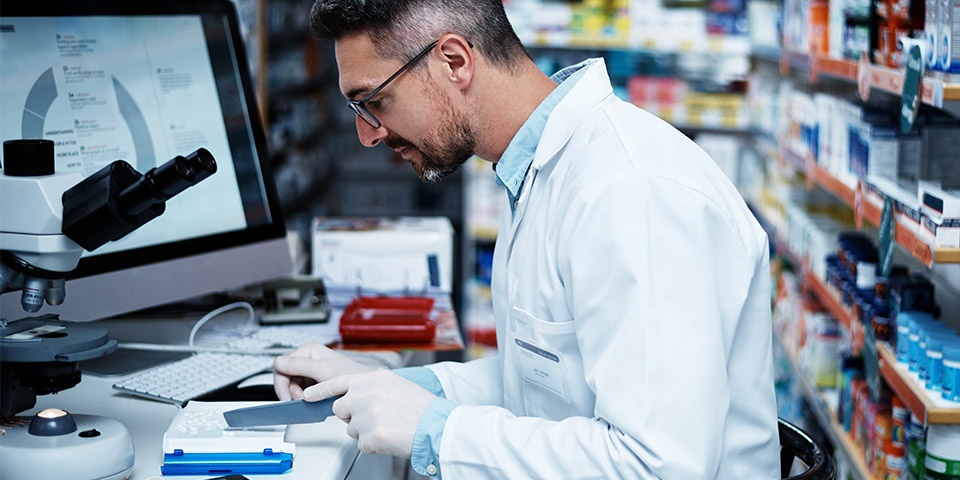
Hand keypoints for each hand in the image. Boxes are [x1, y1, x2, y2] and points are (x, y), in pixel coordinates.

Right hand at [272, 342, 375, 400]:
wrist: (364, 386)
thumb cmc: (350, 376)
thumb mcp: (322, 371)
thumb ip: (300, 366)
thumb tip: (279, 362)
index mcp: (308, 350)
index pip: (281, 365)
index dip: (281, 384)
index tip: (287, 398)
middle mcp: (308, 358)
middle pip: (286, 377)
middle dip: (291, 392)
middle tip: (300, 401)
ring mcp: (311, 369)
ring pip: (292, 385)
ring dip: (297, 396)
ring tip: (310, 400)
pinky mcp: (314, 380)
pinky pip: (300, 390)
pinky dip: (304, 397)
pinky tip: (313, 400)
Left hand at [305, 369, 436, 458]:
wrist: (437, 426)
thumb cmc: (421, 408)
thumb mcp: (396, 385)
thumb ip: (372, 387)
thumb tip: (353, 395)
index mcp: (373, 378)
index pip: (337, 382)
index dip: (321, 391)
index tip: (308, 396)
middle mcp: (366, 394)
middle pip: (339, 408)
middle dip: (351, 416)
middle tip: (375, 418)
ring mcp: (366, 414)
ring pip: (350, 429)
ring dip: (365, 432)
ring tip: (388, 426)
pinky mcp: (369, 435)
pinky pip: (361, 445)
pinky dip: (374, 445)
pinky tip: (389, 437)